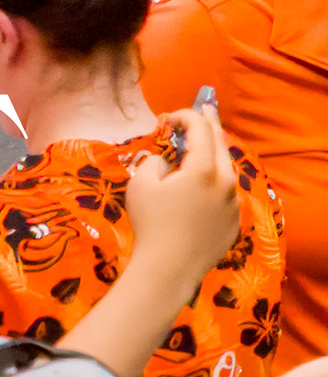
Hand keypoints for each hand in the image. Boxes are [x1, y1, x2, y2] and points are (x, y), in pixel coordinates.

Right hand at [128, 103, 240, 287]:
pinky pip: (226, 193)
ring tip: (202, 147)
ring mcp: (233, 203)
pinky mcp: (233, 221)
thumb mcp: (142, 183)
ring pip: (226, 169)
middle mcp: (226, 182)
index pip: (200, 129)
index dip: (185, 116)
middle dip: (210, 125)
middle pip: (221, 144)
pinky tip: (201, 187)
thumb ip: (157, 161)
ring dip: (213, 154)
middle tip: (204, 109)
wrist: (169, 267)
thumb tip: (168, 163)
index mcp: (204, 169)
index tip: (169, 116)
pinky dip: (215, 181)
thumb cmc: (151, 222)